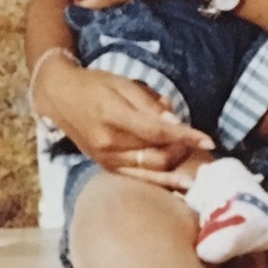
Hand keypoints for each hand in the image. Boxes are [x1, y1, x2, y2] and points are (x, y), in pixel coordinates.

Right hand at [34, 55, 211, 183]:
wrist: (59, 97)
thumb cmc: (94, 85)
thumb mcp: (122, 83)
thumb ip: (149, 104)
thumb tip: (174, 121)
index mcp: (113, 116)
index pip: (157, 132)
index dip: (185, 137)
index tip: (209, 141)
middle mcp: (108, 143)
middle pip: (156, 156)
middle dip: (182, 151)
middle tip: (197, 143)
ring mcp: (105, 159)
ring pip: (149, 171)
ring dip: (175, 168)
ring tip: (194, 164)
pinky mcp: (104, 167)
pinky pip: (137, 178)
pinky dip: (159, 182)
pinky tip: (178, 184)